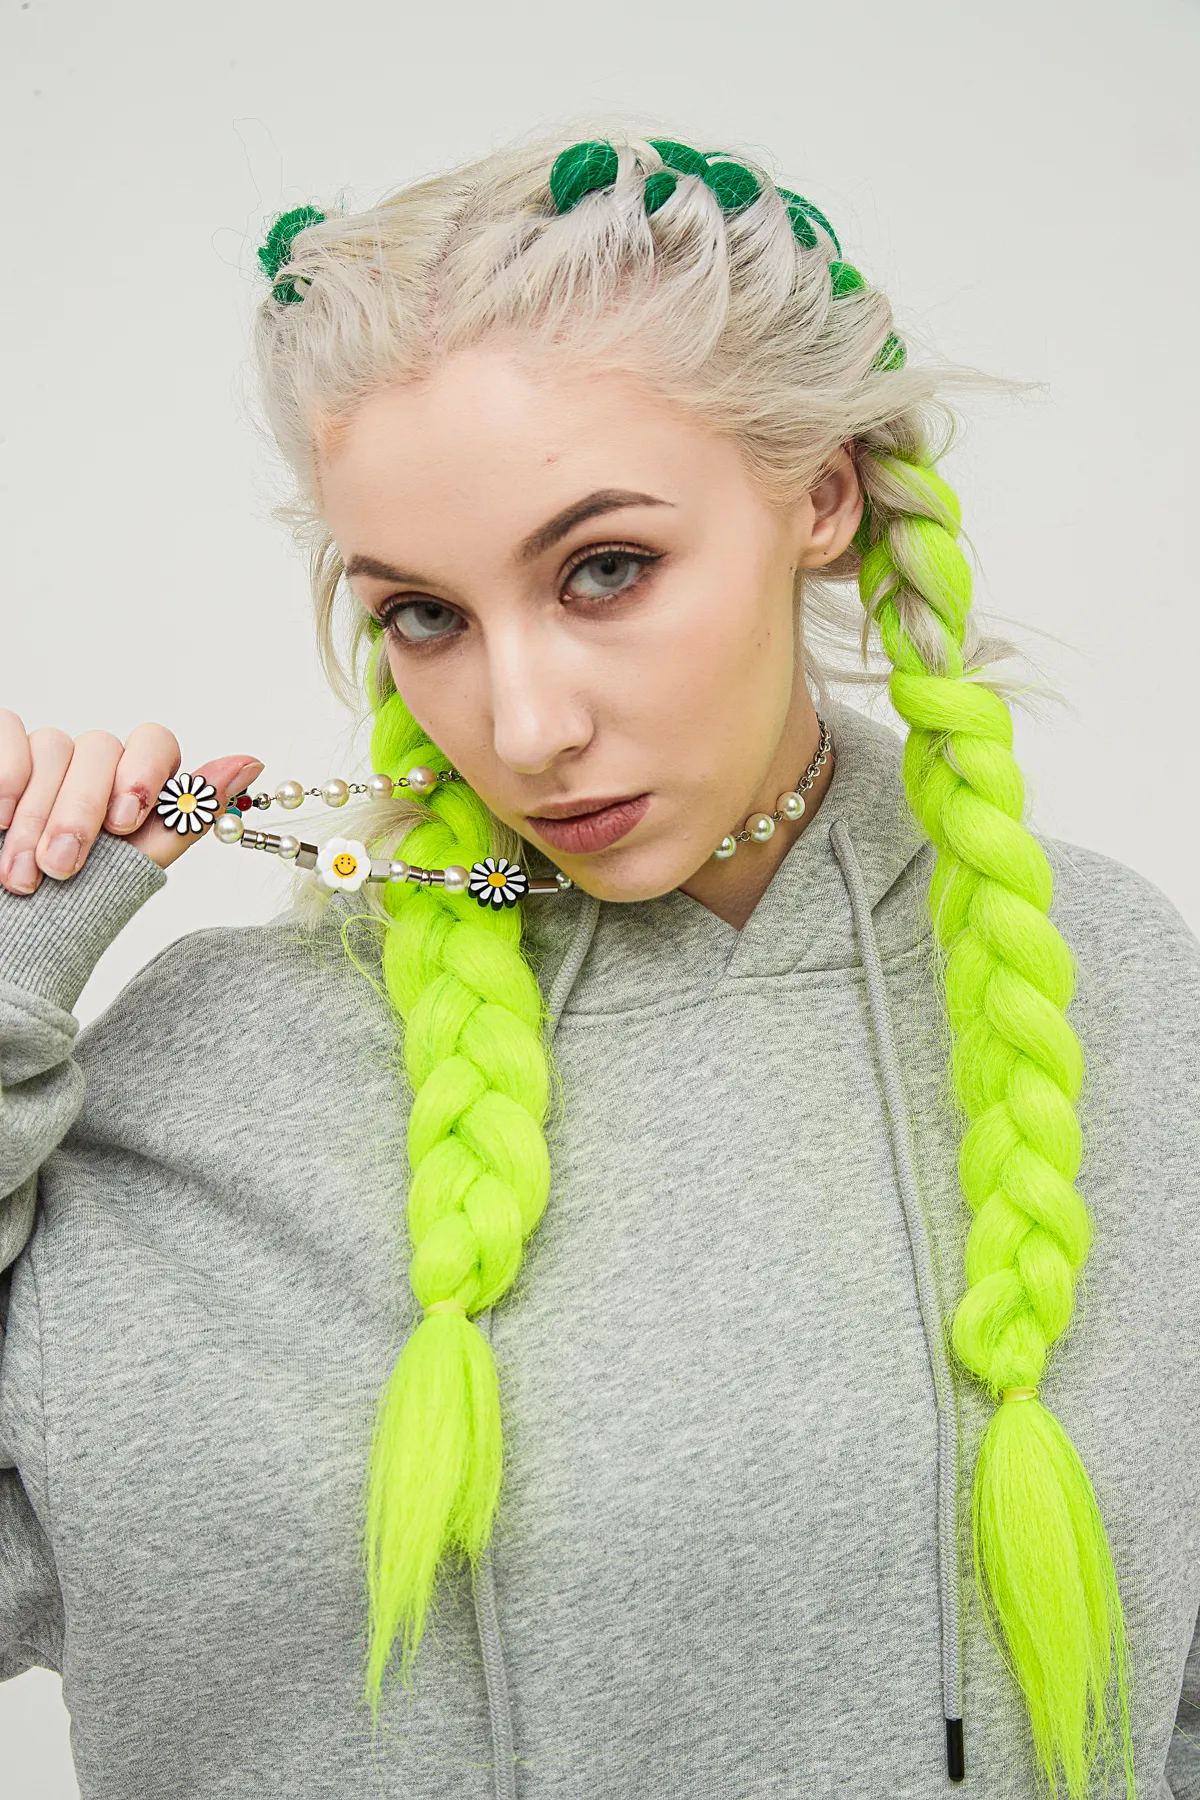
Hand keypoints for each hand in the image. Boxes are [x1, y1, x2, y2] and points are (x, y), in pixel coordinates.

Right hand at [0, 712, 263, 894]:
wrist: (12, 938)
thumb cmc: (70, 906)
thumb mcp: (135, 866)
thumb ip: (187, 817)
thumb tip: (249, 764)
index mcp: (133, 783)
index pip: (154, 742)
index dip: (142, 773)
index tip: (124, 824)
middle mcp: (90, 763)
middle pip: (99, 747)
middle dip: (81, 811)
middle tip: (63, 866)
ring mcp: (43, 758)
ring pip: (52, 746)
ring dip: (36, 815)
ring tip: (22, 876)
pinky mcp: (2, 754)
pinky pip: (8, 731)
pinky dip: (4, 779)